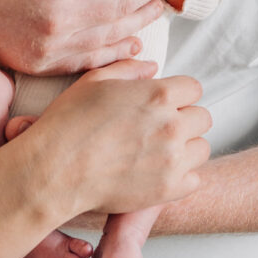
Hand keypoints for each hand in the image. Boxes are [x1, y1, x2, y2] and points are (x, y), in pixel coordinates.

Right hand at [19, 60, 211, 215]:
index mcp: (158, 94)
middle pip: (202, 117)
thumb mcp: (94, 81)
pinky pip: (194, 179)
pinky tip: (157, 172)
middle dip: (184, 119)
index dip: (178, 93)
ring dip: (186, 147)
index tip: (162, 103)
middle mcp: (172, 126)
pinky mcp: (169, 189)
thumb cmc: (69, 121)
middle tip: (158, 127)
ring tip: (158, 151)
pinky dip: (181, 176)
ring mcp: (173, 160)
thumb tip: (152, 67)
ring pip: (202, 148)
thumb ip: (129, 69)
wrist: (55, 170)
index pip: (194, 88)